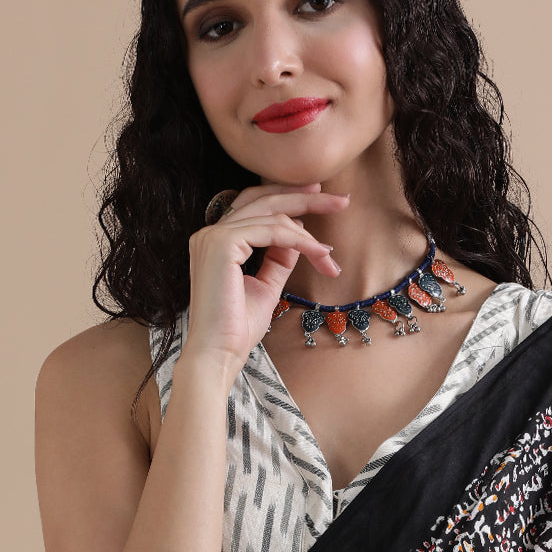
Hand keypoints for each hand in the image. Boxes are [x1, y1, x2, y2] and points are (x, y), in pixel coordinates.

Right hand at [184, 182, 348, 375]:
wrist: (219, 354)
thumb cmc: (237, 328)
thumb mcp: (266, 286)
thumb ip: (279, 259)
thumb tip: (300, 237)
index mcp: (217, 241)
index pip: (256, 206)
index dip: (289, 199)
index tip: (322, 199)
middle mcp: (210, 233)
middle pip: (263, 199)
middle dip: (305, 197)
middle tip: (340, 199)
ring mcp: (213, 236)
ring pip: (272, 216)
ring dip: (308, 234)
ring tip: (329, 254)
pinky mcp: (222, 244)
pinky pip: (272, 231)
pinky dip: (299, 240)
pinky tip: (318, 253)